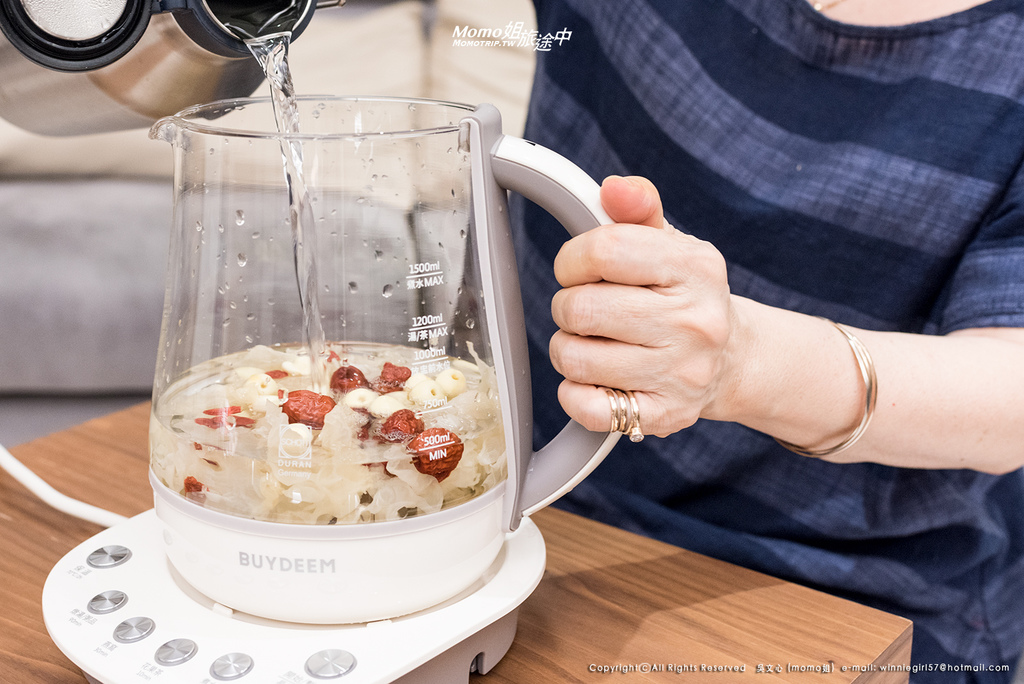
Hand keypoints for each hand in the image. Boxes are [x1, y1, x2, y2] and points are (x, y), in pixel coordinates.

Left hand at [549, 175, 735, 436]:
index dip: (573, 259)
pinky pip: (587, 407)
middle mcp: (694, 323)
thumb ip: (639, 209)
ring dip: (568, 349)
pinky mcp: (664, 415)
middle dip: (569, 306)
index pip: (604, 250)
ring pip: (576, 358)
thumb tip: (613, 189)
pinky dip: (575, 393)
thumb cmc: (683, 295)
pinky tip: (596, 379)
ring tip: (592, 343)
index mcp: (694, 268)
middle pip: (581, 308)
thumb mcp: (671, 243)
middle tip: (587, 310)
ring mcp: (681, 374)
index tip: (578, 269)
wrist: (732, 359)